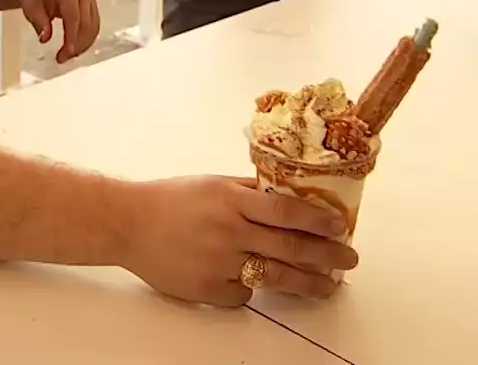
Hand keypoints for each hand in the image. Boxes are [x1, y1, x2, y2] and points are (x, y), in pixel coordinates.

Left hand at [19, 0, 99, 63]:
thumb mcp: (32, 9)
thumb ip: (39, 23)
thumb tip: (44, 39)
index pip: (73, 17)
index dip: (72, 37)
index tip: (67, 53)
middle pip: (86, 25)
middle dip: (76, 45)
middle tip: (61, 58)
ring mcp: (90, 0)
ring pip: (93, 28)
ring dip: (82, 45)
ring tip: (67, 56)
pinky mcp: (92, 8)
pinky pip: (93, 27)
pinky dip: (86, 40)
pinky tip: (75, 49)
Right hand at [120, 176, 357, 305]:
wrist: (128, 223)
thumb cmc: (170, 199)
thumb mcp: (213, 183)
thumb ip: (249, 191)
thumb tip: (290, 197)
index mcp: (232, 200)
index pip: (288, 211)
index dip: (319, 220)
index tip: (341, 227)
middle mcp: (229, 231)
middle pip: (290, 247)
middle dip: (326, 256)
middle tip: (349, 260)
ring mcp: (219, 263)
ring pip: (275, 277)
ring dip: (308, 283)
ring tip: (328, 286)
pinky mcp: (207, 289)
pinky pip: (243, 294)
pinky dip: (252, 288)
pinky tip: (255, 281)